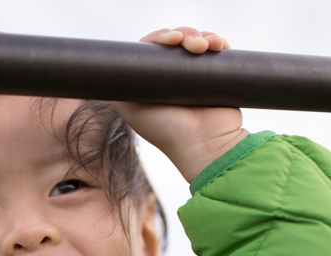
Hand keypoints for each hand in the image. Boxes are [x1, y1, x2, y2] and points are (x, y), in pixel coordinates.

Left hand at [111, 27, 246, 183]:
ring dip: (201, 37)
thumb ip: (119, 86)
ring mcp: (194, 76)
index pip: (152, 48)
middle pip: (175, 40)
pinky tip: (219, 45)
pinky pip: (215, 50)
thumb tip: (111, 61)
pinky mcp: (215, 77)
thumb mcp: (132, 109)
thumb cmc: (167, 132)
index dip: (160, 37)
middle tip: (192, 44)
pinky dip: (217, 42)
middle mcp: (171, 77)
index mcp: (151, 81)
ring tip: (207, 46)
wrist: (205, 145)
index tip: (170, 39)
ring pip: (195, 41)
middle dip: (184, 34)